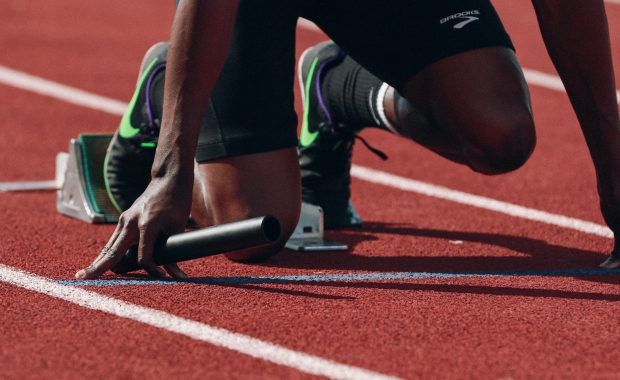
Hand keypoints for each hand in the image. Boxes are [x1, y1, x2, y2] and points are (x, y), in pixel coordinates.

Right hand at [75, 175, 191, 278]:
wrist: (168, 179)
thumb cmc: (176, 202)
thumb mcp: (178, 227)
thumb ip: (174, 251)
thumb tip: (176, 275)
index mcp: (146, 225)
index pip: (144, 257)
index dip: (153, 271)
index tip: (163, 278)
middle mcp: (130, 223)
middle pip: (112, 252)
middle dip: (98, 267)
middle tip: (81, 279)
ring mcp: (125, 220)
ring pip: (109, 246)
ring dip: (100, 261)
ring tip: (85, 275)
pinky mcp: (124, 219)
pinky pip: (113, 240)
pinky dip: (108, 253)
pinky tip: (100, 263)